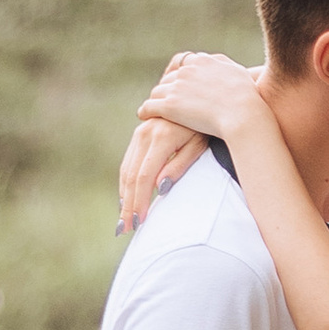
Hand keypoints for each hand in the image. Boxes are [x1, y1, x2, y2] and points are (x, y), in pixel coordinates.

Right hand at [118, 111, 212, 231]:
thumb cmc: (205, 127)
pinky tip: (126, 199)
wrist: (200, 100)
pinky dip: (125, 184)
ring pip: (126, 170)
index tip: (139, 222)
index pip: (144, 177)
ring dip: (123, 197)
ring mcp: (140, 133)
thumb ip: (179, 166)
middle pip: (131, 176)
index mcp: (161, 138)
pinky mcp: (139, 135)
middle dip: (127, 205)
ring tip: (123, 221)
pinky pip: (128, 162)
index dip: (140, 201)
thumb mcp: (198, 145)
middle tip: (125, 230)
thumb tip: (160, 188)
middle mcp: (145, 134)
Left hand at [145, 49, 273, 139]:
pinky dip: (146, 111)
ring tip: (155, 111)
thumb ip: (224, 65)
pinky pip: (149, 107)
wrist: (243, 114)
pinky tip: (146, 116)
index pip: (184, 65)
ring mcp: (177, 88)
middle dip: (168, 90)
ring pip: (157, 92)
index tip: (181, 87)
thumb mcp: (239, 72)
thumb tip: (216, 61)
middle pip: (169, 79)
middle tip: (166, 102)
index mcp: (203, 61)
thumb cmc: (247, 97)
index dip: (182, 77)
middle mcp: (187, 71)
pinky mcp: (169, 106)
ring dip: (156, 101)